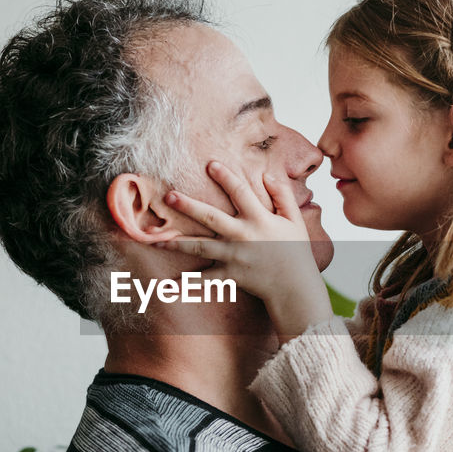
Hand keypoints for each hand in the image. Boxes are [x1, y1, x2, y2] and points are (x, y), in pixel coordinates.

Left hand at [158, 161, 332, 341]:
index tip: (210, 164)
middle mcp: (243, 236)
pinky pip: (206, 280)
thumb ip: (282, 195)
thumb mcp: (294, 220)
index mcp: (259, 219)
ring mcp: (234, 256)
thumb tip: (268, 175)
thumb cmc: (296, 252)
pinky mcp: (230, 275)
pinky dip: (188, 284)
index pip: (240, 192)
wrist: (295, 287)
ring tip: (156, 239)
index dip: (226, 176)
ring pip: (200, 247)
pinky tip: (169, 286)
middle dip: (189, 206)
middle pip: (211, 218)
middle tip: (169, 196)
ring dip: (177, 242)